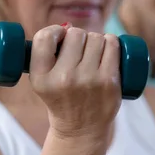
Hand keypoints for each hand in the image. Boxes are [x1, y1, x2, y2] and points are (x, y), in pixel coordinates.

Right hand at [29, 23, 121, 137]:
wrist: (82, 129)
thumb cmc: (62, 98)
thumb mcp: (42, 81)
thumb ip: (45, 54)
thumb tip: (68, 26)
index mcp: (41, 78)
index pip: (44, 37)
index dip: (55, 31)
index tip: (60, 37)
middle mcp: (64, 79)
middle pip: (75, 34)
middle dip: (78, 37)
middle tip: (79, 51)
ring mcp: (89, 80)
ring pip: (95, 37)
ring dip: (95, 40)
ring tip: (93, 53)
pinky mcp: (109, 82)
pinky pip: (112, 45)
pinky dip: (111, 42)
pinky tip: (108, 48)